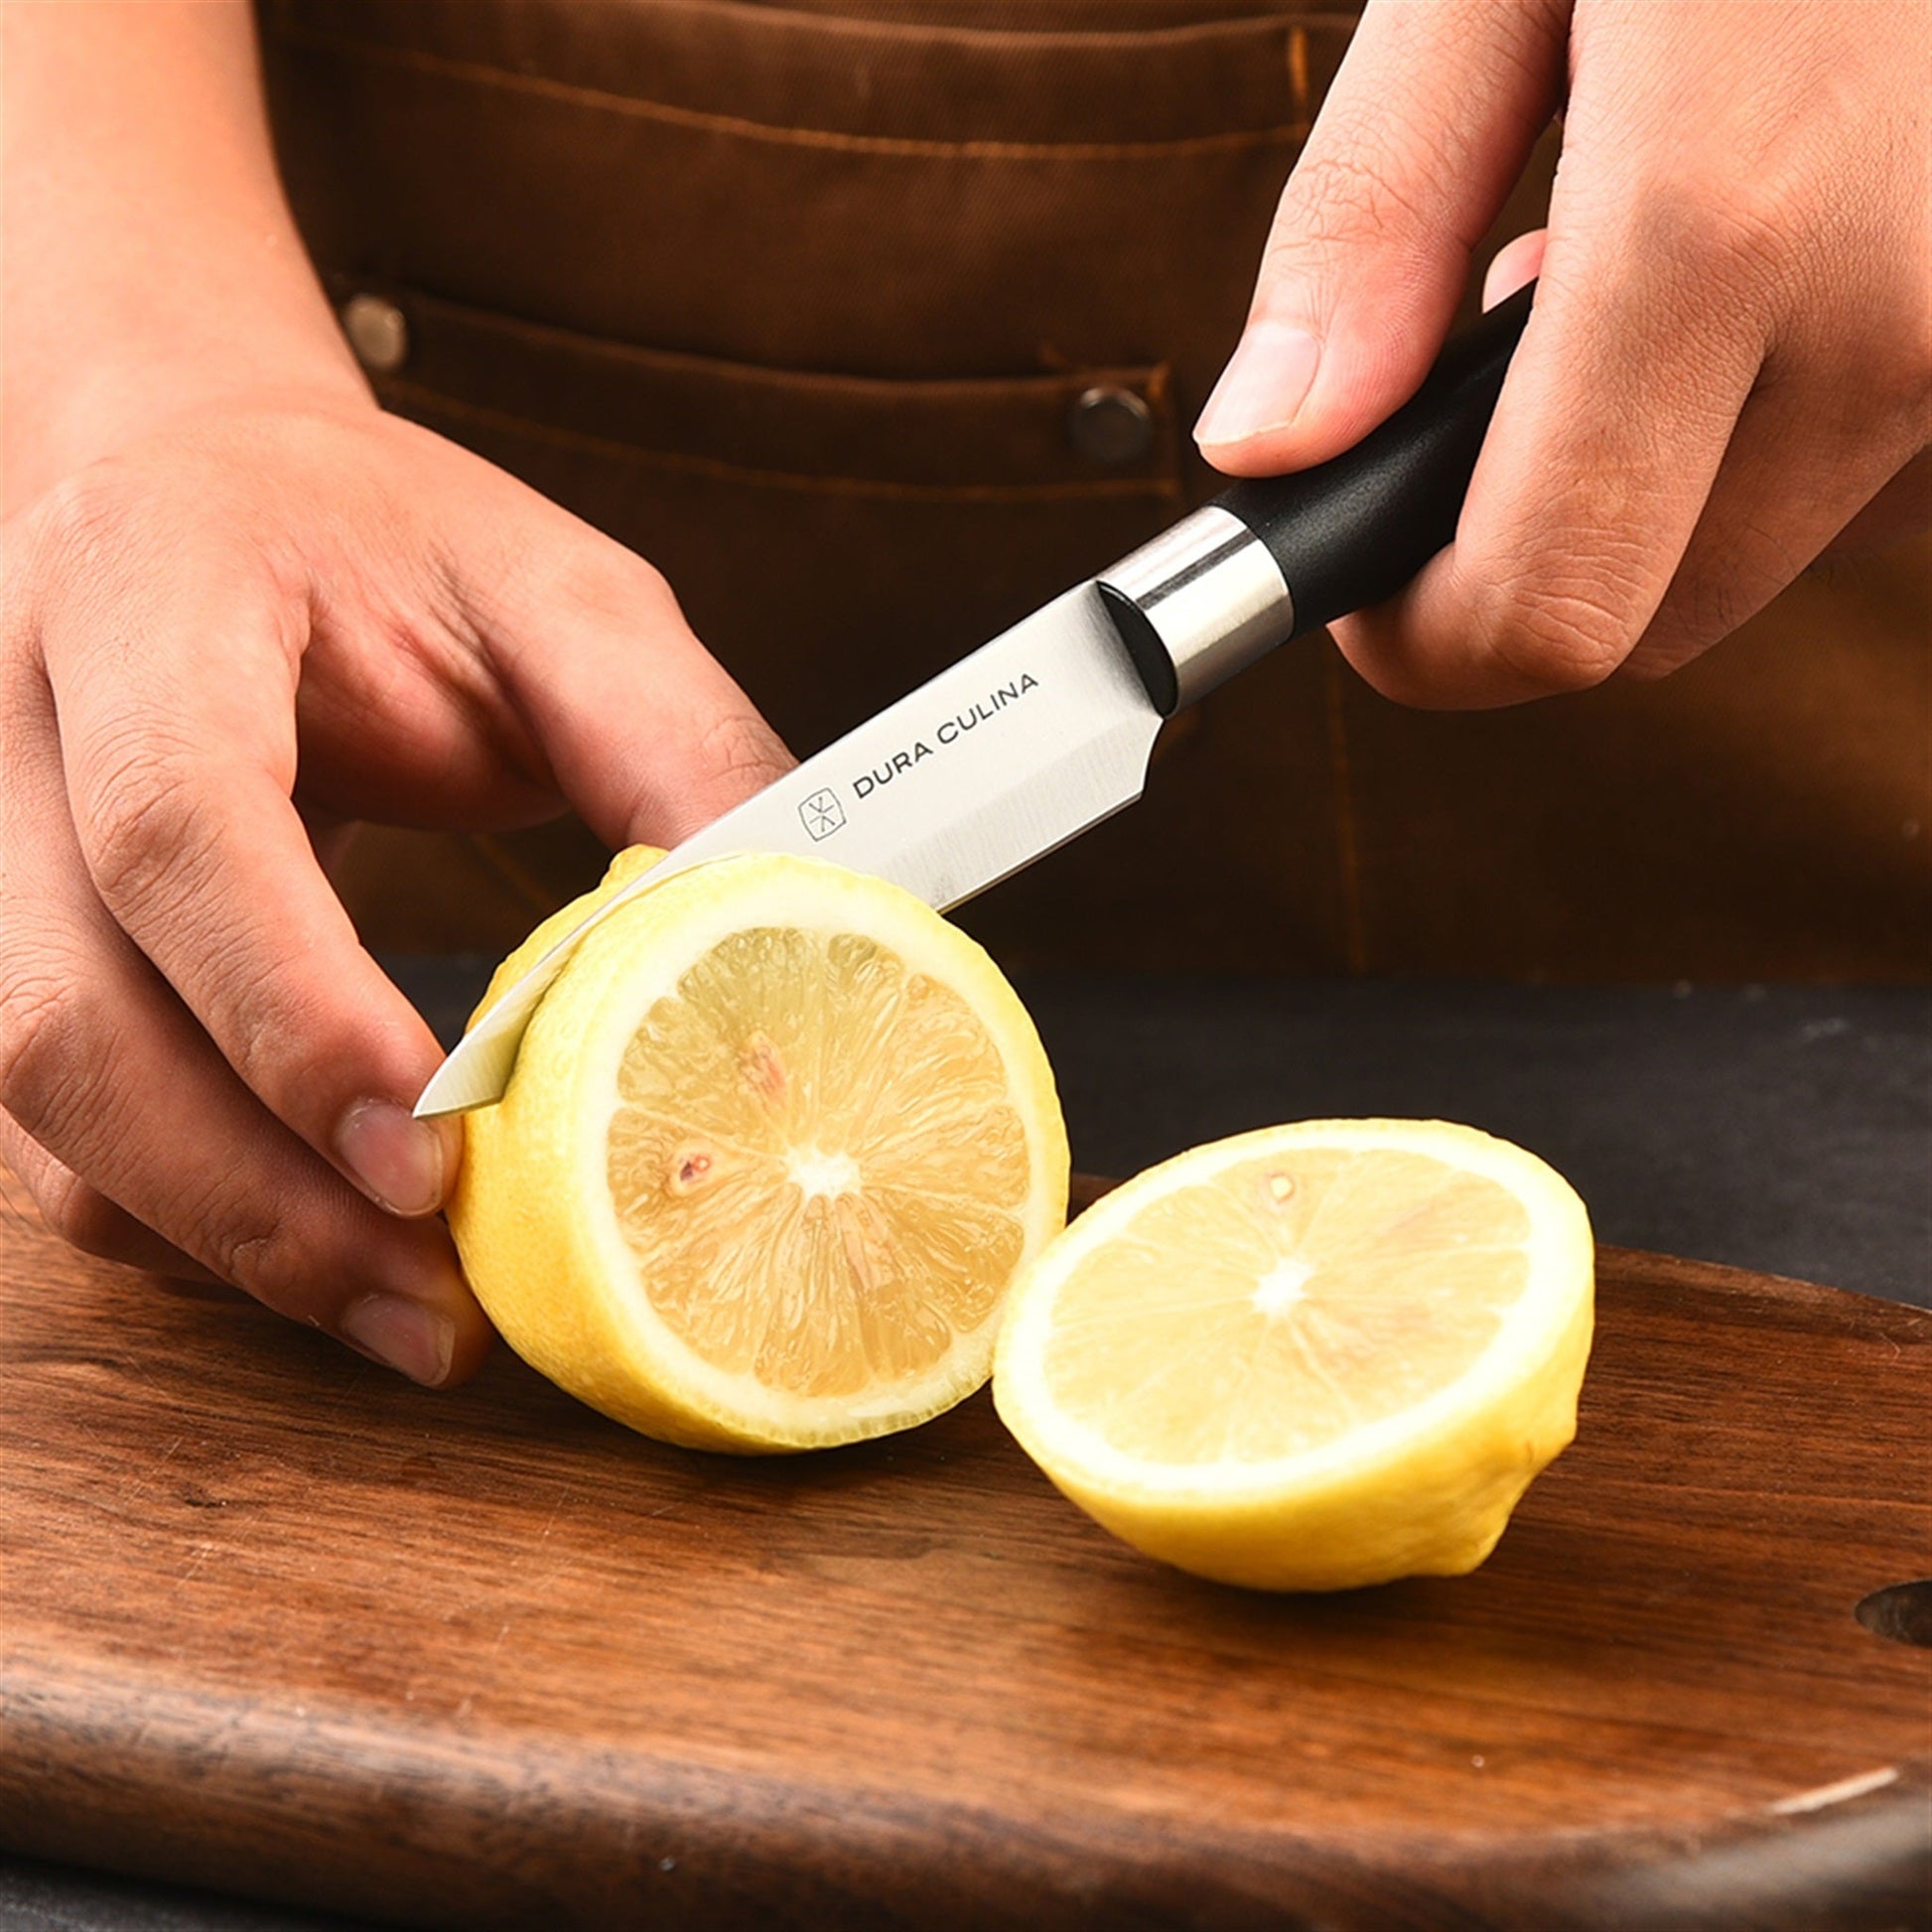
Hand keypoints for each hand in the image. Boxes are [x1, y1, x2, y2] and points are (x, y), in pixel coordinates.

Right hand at [0, 400, 791, 1382]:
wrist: (210, 489)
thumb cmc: (396, 543)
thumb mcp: (567, 603)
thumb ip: (680, 751)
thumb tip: (794, 942)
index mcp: (154, 593)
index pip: (179, 824)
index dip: (290, 1010)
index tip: (430, 1161)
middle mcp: (20, 730)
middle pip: (70, 1015)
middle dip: (258, 1195)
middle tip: (442, 1310)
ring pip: (48, 1106)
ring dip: (231, 1240)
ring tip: (419, 1321)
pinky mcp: (20, 942)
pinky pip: (62, 1131)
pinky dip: (197, 1220)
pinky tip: (337, 1258)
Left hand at [1195, 0, 1931, 703]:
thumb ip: (1373, 220)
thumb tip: (1269, 445)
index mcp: (1720, 226)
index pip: (1543, 616)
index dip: (1422, 643)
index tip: (1364, 579)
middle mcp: (1900, 322)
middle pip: (1646, 620)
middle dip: (1534, 548)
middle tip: (1502, 360)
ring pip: (1765, 553)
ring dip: (1673, 472)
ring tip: (1668, 249)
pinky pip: (1883, 472)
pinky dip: (1797, 411)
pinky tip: (1787, 248)